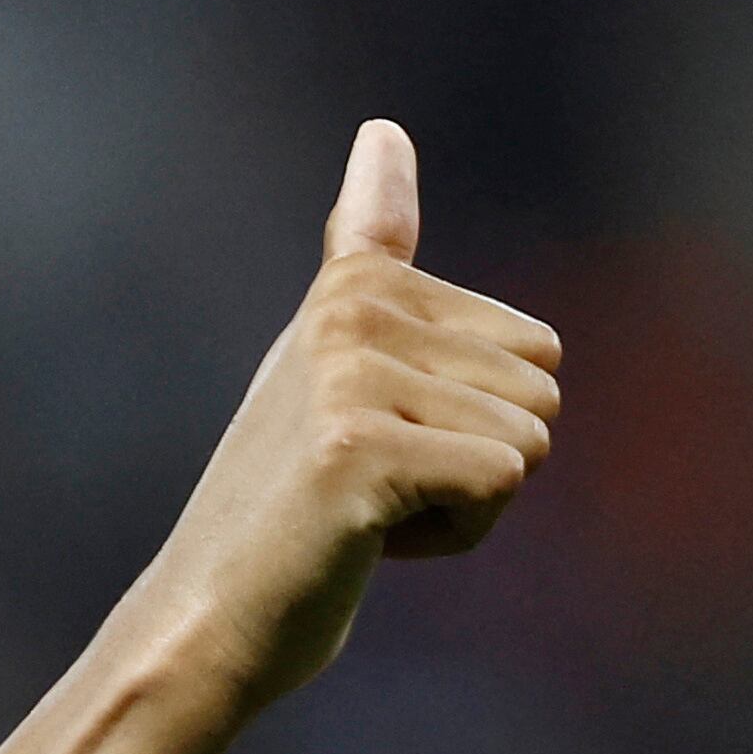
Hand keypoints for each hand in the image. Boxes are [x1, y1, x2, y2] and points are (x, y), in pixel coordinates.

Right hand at [146, 121, 559, 713]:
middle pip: (540, 387)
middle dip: (481, 460)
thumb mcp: (330, 372)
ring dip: (467, 502)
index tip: (381, 156)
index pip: (464, 282)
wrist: (213, 624)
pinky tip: (369, 538)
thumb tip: (383, 129)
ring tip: (369, 511)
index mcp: (349, 290)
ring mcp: (353, 373)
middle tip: (379, 488)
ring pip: (528, 439)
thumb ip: (363, 263)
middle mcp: (351, 310)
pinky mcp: (361, 447)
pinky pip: (500, 482)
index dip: (454, 328)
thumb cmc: (291, 519)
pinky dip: (455, 534)